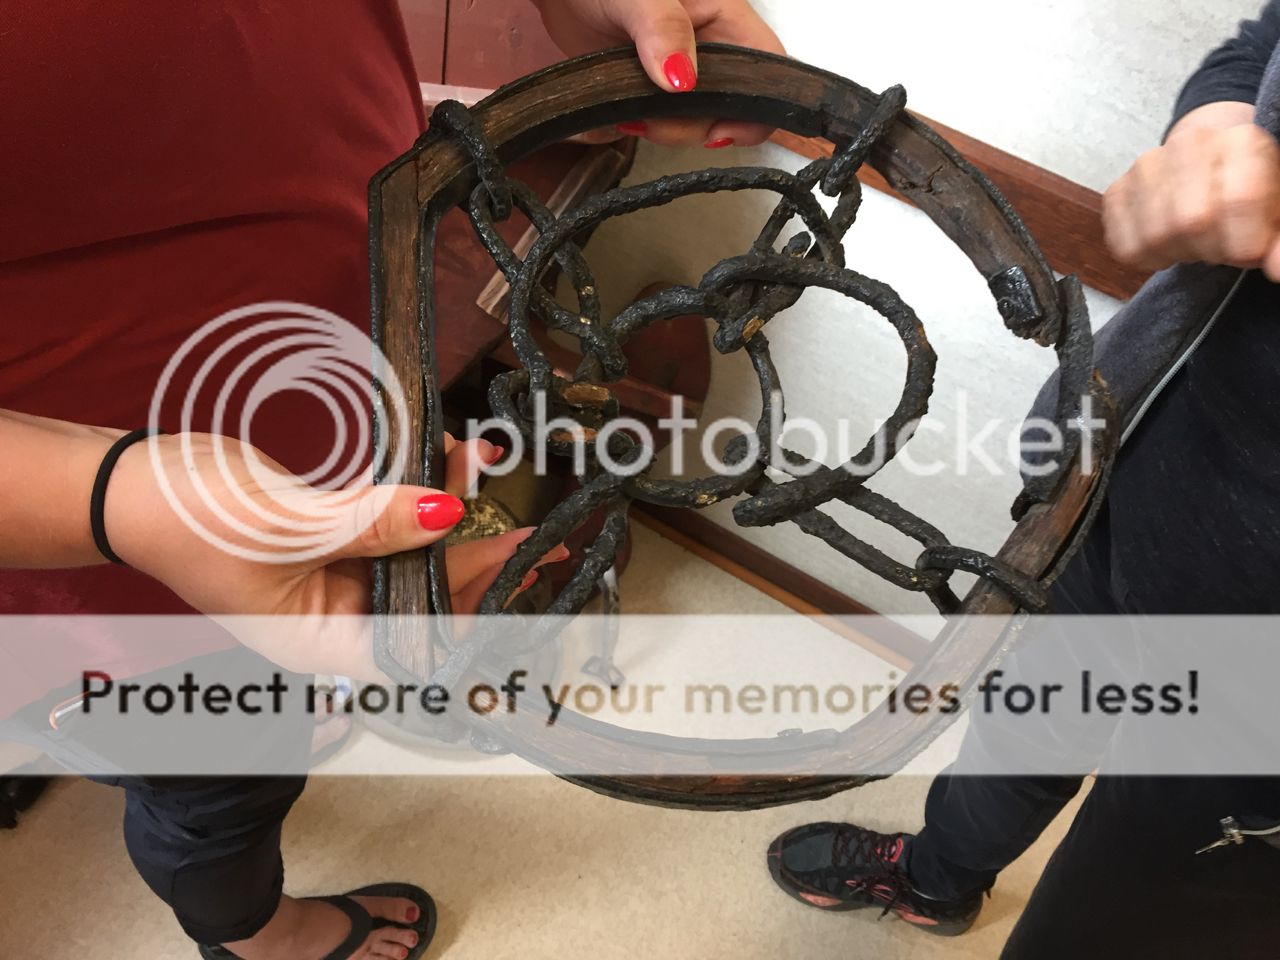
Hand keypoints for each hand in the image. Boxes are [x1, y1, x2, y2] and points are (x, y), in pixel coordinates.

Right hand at [107, 432, 565, 679]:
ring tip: (494, 474)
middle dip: (479, 562)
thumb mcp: (293, 528)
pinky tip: (453, 460)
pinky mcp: (332, 537)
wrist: (134, 480)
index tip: (521, 581)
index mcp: (323, 643)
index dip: (474, 618)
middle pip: (426, 600)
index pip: (417, 647)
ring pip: (413, 553)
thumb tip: (450, 511)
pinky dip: (419, 491)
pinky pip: (389, 518)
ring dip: (454, 514)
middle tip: (538, 539)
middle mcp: (335, 619)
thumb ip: (377, 522)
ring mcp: (334, 577)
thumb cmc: (192, 523)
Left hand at [532, 0, 784, 147]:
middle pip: (729, 108)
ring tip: (628, 111)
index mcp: (724, 17)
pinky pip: (659, 124)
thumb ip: (663, 29)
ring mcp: (680, 74)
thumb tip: (683, 81)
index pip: (766, 69)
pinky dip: (641, 128)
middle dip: (693, 126)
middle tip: (650, 120)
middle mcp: (709, 49)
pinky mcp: (651, 92)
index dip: (754, 108)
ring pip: (695, 123)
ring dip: (664, 130)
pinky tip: (618, 113)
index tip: (717, 131)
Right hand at [1104, 101, 1279, 279]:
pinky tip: (1168, 244)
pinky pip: (1125, 247)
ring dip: (1179, 253)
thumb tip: (1278, 270)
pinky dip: (1149, 258)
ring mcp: (1145, 167)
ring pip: (1154, 237)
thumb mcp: (1277, 211)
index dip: (1246, 244)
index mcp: (1241, 141)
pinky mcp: (1116, 191)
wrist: (1211, 159)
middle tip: (1222, 247)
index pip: (1238, 200)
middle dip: (1210, 250)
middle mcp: (1188, 144)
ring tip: (1196, 243)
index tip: (1251, 253)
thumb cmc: (1250, 188)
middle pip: (1190, 222)